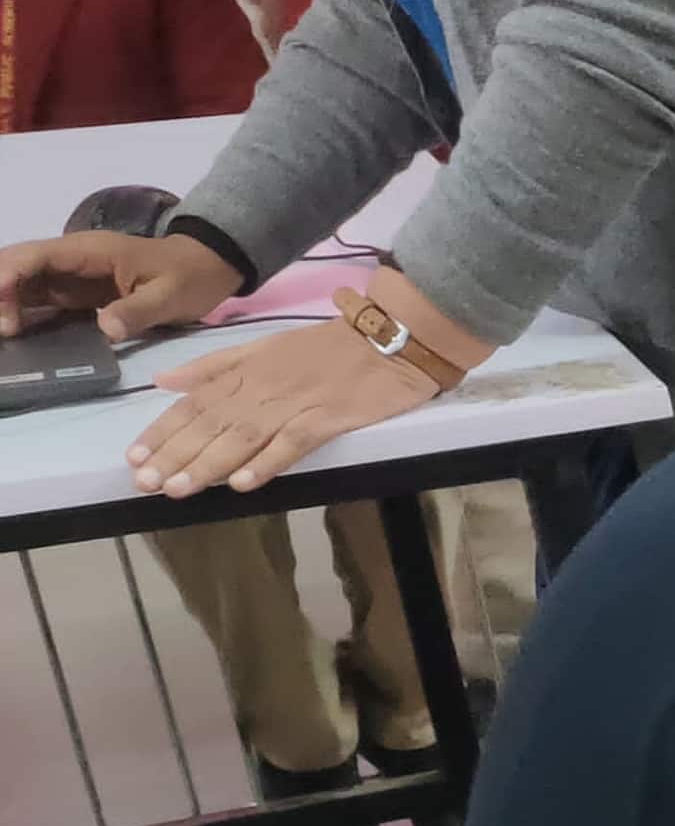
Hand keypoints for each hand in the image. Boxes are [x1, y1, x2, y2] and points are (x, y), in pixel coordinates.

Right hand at [0, 229, 239, 343]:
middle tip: (3, 329)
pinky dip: (20, 313)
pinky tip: (13, 333)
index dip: (9, 275)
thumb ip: (138, 310)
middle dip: (0, 292)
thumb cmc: (190, 277)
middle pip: (18, 267)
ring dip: (6, 305)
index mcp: (90, 251)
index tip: (1, 303)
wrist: (206, 268)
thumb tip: (105, 328)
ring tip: (4, 334)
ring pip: (22, 284)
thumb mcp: (171, 295)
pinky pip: (38, 300)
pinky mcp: (75, 294)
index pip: (36, 256)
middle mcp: (71, 260)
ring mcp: (70, 277)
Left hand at [129, 322, 438, 496]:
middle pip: (210, 423)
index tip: (134, 457)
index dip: (162, 430)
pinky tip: (244, 483)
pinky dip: (267, 462)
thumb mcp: (263, 346)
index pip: (193, 403)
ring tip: (178, 489)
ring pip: (243, 436)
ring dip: (208, 463)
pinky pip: (293, 443)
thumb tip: (165, 381)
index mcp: (245, 370)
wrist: (388, 337)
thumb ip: (215, 365)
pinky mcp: (328, 419)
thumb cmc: (328, 346)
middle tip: (145, 483)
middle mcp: (262, 388)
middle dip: (174, 454)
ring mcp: (295, 404)